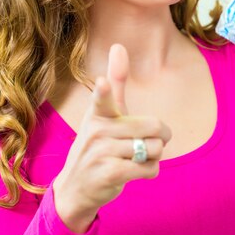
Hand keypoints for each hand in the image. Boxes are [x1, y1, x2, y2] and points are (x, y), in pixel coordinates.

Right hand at [52, 44, 171, 232]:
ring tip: (134, 159)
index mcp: (98, 114)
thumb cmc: (97, 145)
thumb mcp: (103, 114)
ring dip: (153, 157)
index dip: (104, 91)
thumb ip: (116, 83)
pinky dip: (151, 171)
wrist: (76, 189)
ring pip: (155, 149)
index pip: (102, 99)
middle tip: (142, 144)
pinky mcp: (110, 174)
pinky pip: (150, 168)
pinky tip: (136, 171)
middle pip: (155, 128)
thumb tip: (118, 46)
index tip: (102, 83)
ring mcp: (102, 154)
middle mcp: (98, 131)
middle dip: (159, 138)